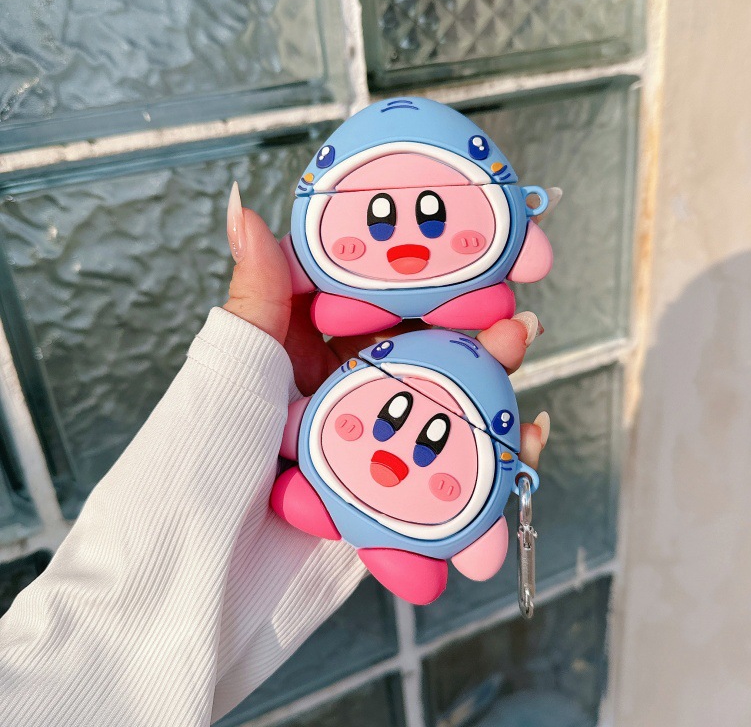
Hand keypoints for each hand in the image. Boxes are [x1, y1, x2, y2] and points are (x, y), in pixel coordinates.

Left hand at [223, 183, 548, 468]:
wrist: (205, 570)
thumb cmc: (202, 457)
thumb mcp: (235, 367)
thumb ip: (257, 293)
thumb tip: (241, 206)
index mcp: (299, 335)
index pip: (370, 282)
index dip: (423, 261)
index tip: (473, 241)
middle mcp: (336, 375)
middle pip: (419, 338)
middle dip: (474, 329)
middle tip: (516, 323)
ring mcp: (365, 426)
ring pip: (440, 396)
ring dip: (488, 389)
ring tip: (521, 378)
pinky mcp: (385, 479)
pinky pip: (442, 458)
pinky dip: (485, 455)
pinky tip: (520, 447)